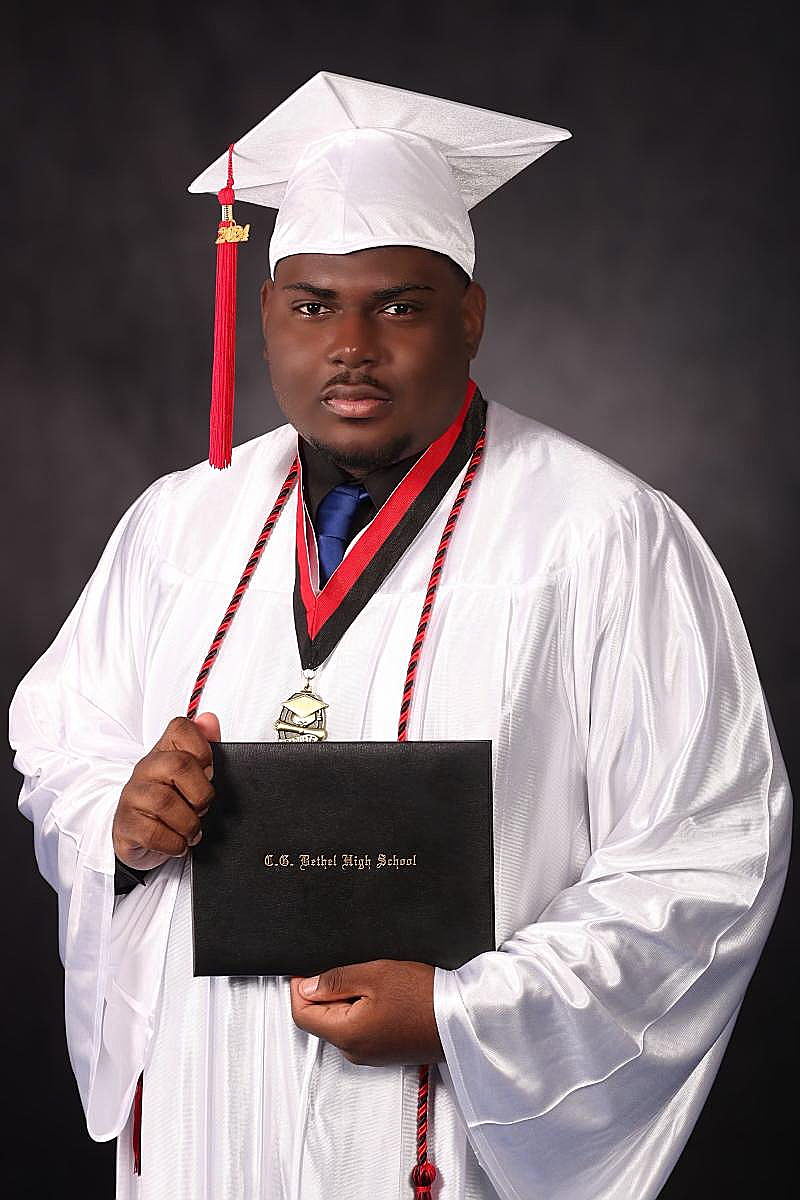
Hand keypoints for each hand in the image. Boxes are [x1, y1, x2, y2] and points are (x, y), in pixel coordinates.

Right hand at [112, 712, 220, 869]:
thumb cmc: (171, 803)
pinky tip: (178, 843)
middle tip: (203, 807)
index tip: (208, 770)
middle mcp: (146, 768)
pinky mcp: (126, 824)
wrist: (140, 839)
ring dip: (189, 823)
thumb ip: (205, 746)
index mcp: (164, 752)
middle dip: (201, 792)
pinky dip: (174, 843)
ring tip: (192, 831)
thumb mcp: (192, 776)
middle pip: (178, 765)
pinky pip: (153, 832)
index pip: (180, 728)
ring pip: (165, 801)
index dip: (202, 747)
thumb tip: (209, 720)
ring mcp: (132, 795)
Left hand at [289, 959, 443, 1065]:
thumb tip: (306, 986)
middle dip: (326, 993)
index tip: (307, 969)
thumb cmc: (423, 997)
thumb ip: (334, 981)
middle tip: (352, 972)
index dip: (299, 988)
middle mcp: (354, 1052)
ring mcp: (369, 1055)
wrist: (460, 1019)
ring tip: (374, 983)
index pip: (301, 1014)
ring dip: (347, 1001)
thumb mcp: (373, 974)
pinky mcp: (384, 1052)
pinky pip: (360, 1030)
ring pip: (341, 1023)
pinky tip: (384, 996)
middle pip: (320, 1020)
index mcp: (346, 1034)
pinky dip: (363, 1011)